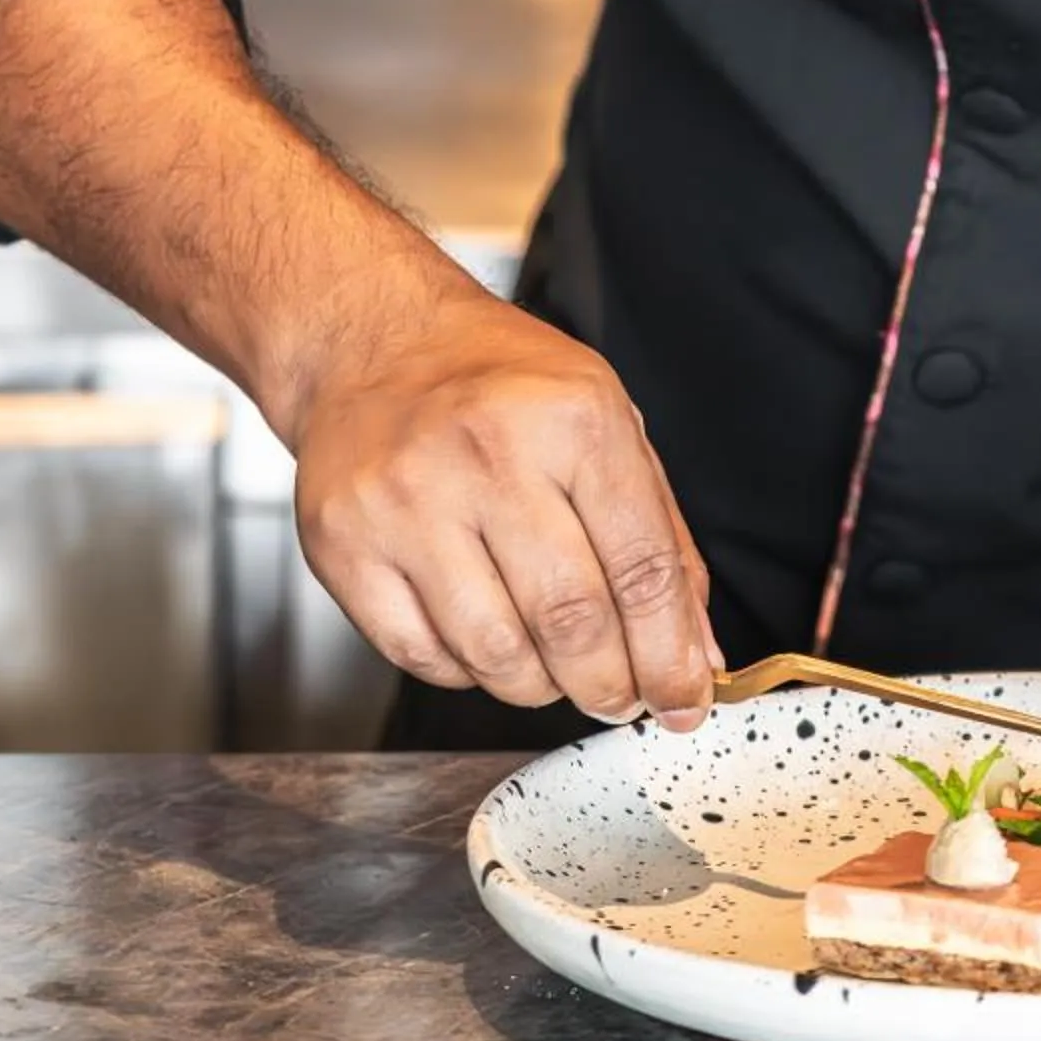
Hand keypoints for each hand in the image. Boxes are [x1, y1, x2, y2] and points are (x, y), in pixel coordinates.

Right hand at [294, 289, 719, 725]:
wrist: (374, 342)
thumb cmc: (499, 383)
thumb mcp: (607, 422)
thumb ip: (660, 538)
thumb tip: (695, 651)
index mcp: (572, 417)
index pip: (642, 568)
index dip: (670, 654)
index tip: (684, 697)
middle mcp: (488, 454)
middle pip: (572, 620)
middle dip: (611, 685)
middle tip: (620, 698)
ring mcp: (407, 501)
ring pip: (497, 653)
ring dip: (541, 687)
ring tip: (553, 670)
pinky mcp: (345, 544)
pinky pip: (422, 656)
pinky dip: (467, 672)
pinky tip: (484, 641)